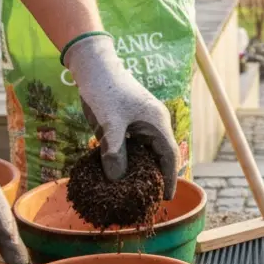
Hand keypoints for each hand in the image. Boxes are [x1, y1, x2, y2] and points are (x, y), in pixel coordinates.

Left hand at [65, 34, 178, 198]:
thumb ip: (115, 153)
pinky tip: (117, 170)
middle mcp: (154, 124)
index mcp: (157, 123)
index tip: (165, 198)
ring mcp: (142, 122)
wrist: (93, 66)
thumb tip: (117, 181)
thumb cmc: (105, 90)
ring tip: (132, 189)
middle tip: (145, 198)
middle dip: (154, 177)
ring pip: (145, 151)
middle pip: (159, 156)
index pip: (169, 157)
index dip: (168, 179)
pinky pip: (133, 144)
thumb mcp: (109, 125)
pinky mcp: (129, 121)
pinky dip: (128, 157)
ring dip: (139, 168)